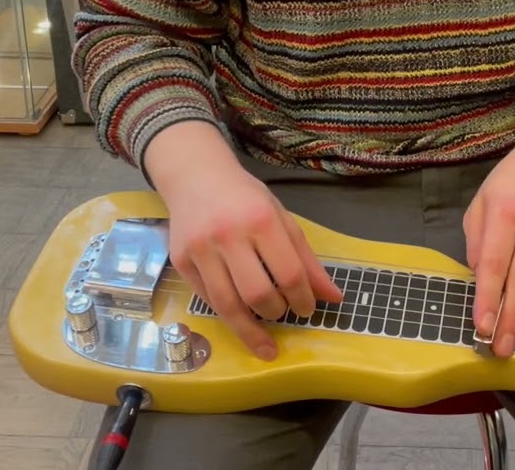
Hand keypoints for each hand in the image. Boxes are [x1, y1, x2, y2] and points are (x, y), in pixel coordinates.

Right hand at [144, 122, 342, 360]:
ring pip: (226, 305)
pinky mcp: (179, 261)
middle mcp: (228, 235)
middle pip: (257, 294)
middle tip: (283, 313)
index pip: (289, 273)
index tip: (307, 310)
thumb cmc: (245, 199)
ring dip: (249, 329)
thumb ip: (306, 260)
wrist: (196, 177)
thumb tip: (334, 298)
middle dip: (276, 312)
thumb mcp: (281, 219)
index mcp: (261, 220)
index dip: (303, 300)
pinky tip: (238, 315)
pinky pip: (206, 300)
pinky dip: (226, 313)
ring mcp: (200, 249)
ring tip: (264, 338)